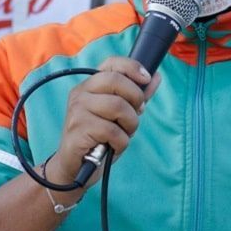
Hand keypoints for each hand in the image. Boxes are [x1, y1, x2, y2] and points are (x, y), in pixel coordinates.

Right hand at [44, 56, 161, 190]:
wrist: (75, 168)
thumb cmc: (99, 139)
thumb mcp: (120, 116)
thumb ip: (136, 97)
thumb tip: (155, 77)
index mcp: (89, 86)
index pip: (111, 63)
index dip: (132, 67)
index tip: (147, 78)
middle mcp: (80, 93)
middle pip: (116, 81)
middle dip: (135, 99)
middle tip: (136, 115)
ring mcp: (77, 110)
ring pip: (117, 106)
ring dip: (130, 124)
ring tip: (123, 134)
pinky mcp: (78, 129)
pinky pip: (112, 131)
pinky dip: (121, 142)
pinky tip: (114, 146)